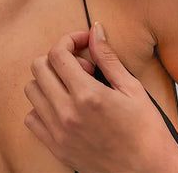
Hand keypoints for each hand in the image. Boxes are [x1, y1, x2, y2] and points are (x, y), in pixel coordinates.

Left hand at [24, 23, 177, 172]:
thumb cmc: (146, 132)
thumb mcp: (131, 88)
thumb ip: (107, 57)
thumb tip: (94, 31)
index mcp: (87, 94)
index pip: (57, 53)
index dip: (68, 40)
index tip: (80, 42)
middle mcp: (67, 112)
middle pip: (39, 67)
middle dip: (56, 58)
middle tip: (78, 66)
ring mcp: (58, 131)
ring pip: (31, 90)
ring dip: (47, 81)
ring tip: (70, 86)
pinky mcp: (56, 147)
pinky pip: (31, 118)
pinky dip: (40, 107)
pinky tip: (60, 106)